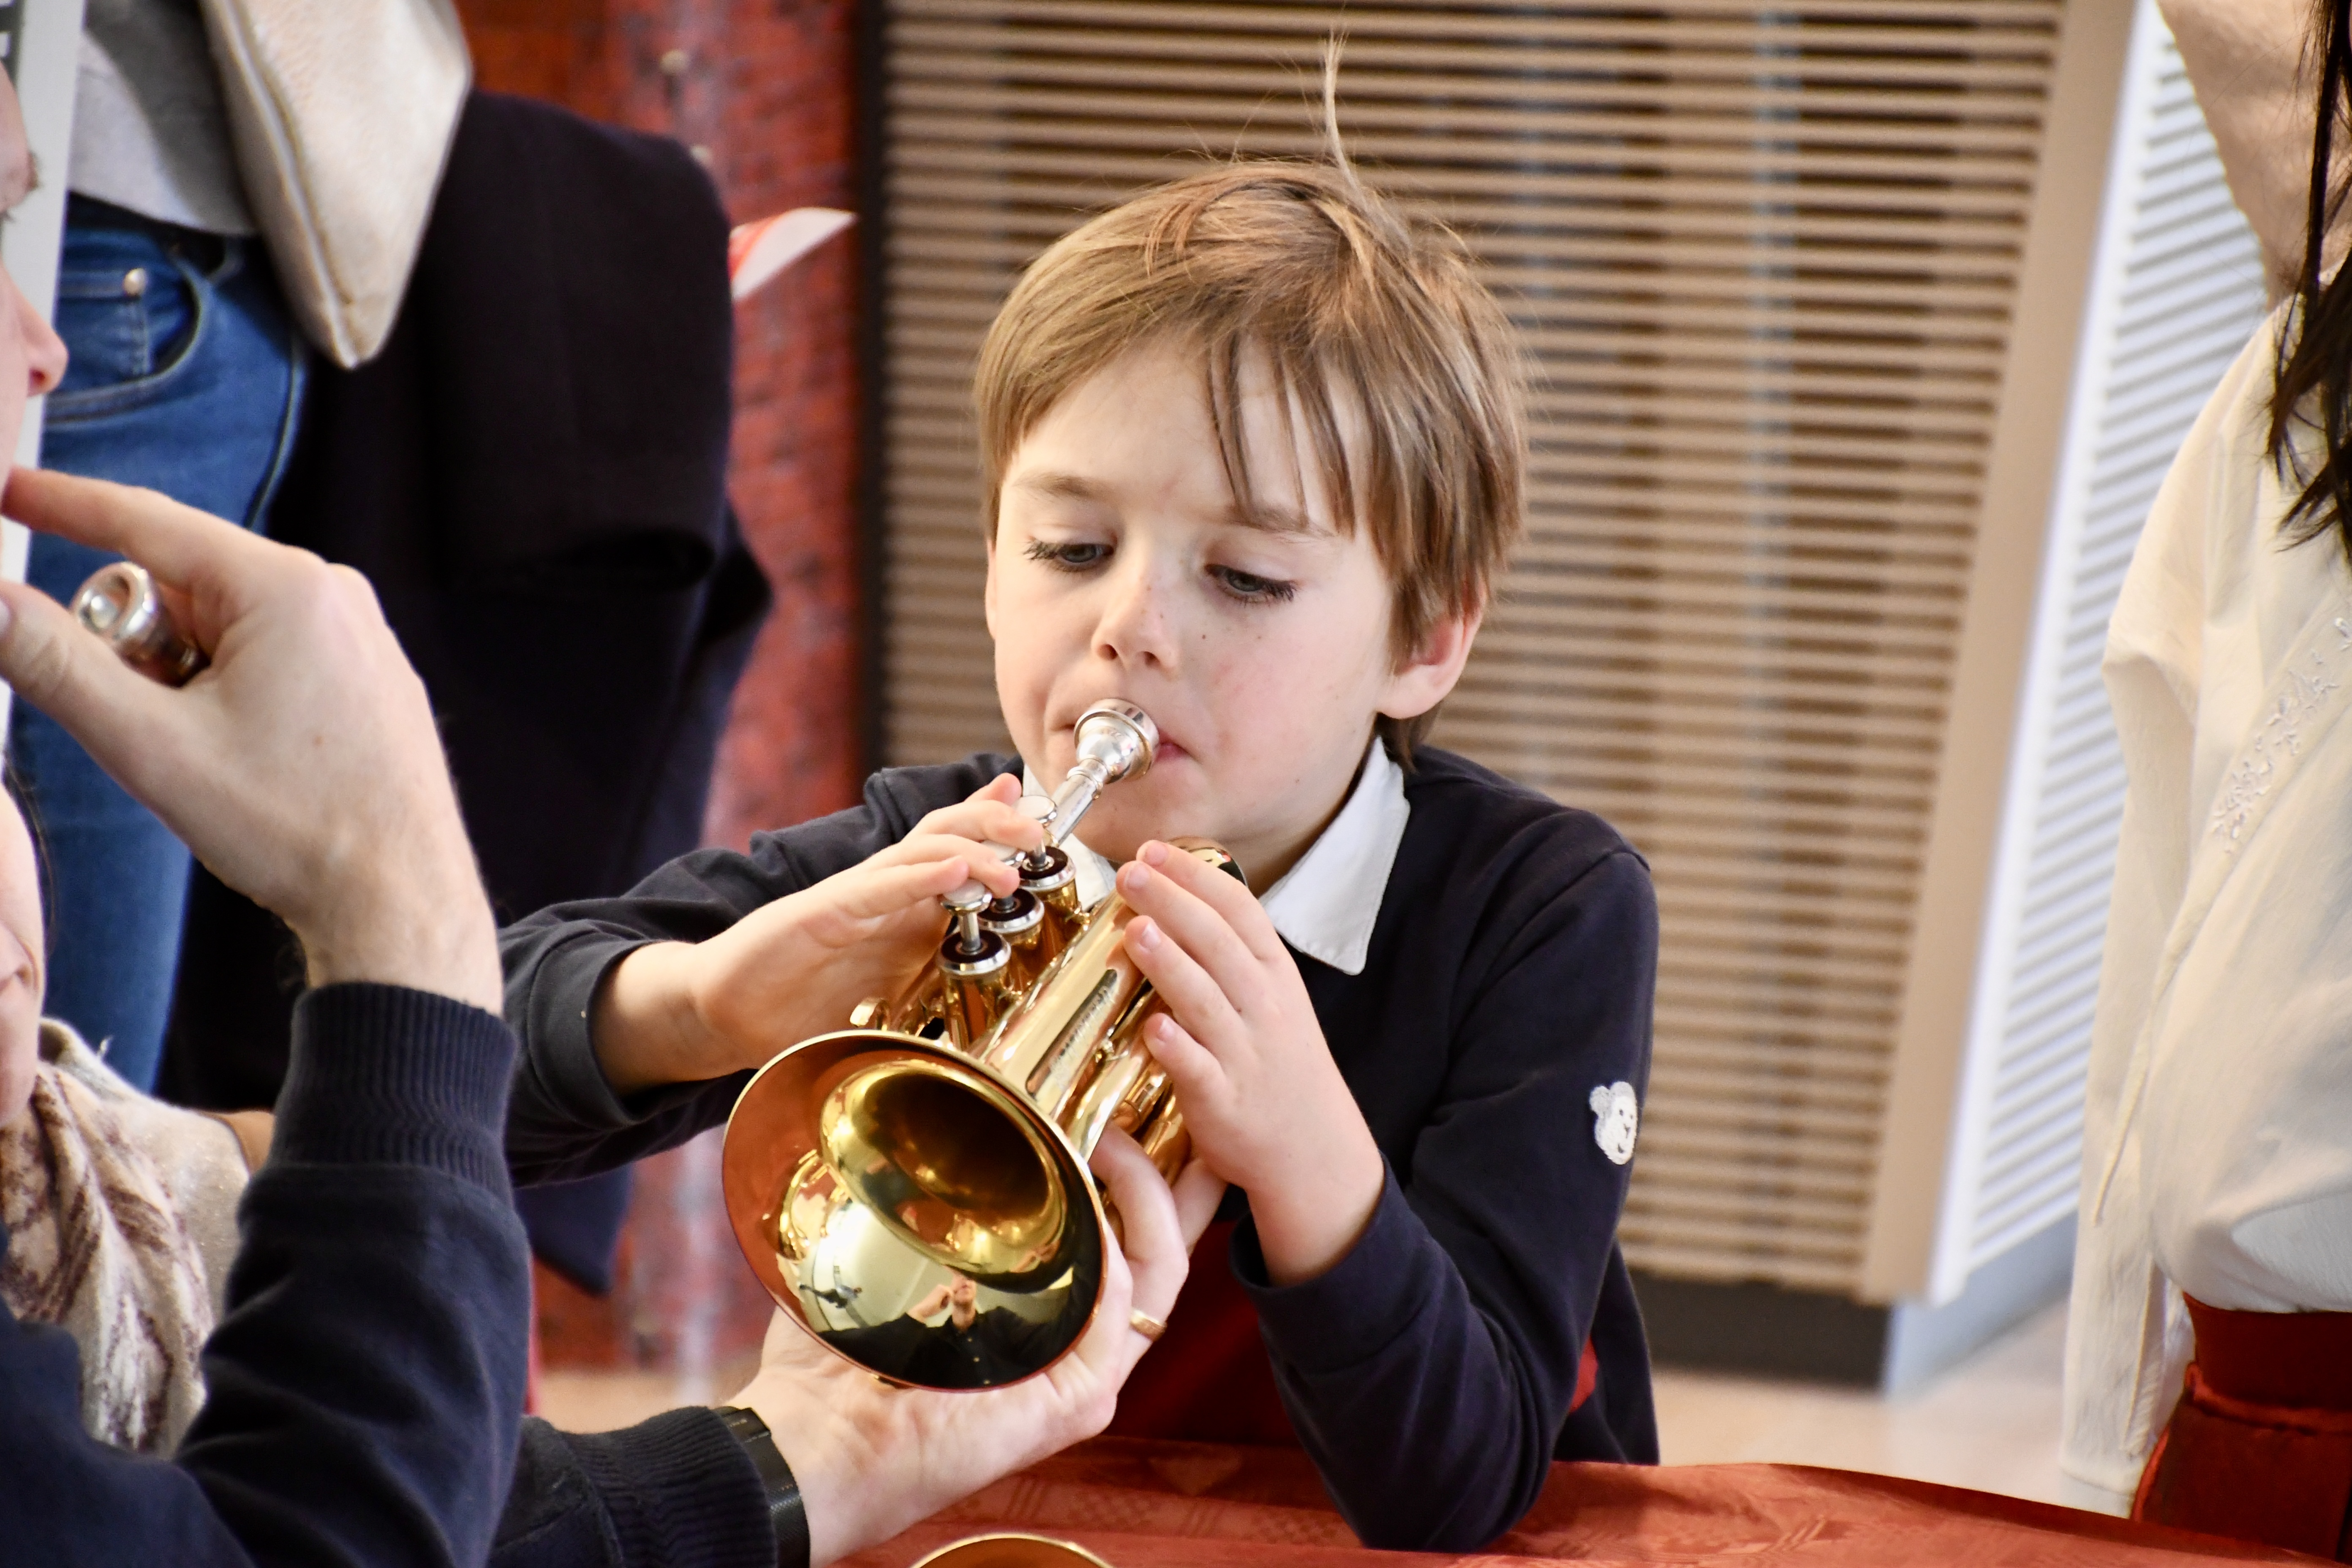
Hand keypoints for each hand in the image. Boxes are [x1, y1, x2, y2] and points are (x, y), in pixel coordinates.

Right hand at [0, 470, 498, 1010]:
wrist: (400, 898)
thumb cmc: (292, 827)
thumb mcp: (150, 745)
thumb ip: (56, 665)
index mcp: (288, 588)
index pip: (149, 522)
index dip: (65, 505)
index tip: (10, 489)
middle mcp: (335, 595)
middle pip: (183, 588)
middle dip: (140, 647)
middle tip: (158, 725)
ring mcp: (360, 635)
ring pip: (222, 630)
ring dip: (184, 680)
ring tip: (216, 755)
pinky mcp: (368, 677)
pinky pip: (270, 657)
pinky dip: (231, 694)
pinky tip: (251, 760)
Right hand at [592, 776, 1046, 1091]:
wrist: (726, 1014)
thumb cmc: (807, 1002)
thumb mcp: (887, 987)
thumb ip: (932, 968)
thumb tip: (987, 972)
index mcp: (899, 906)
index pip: (955, 846)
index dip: (999, 824)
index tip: (1048, 820)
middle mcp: (880, 891)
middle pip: (946, 832)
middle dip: (998, 824)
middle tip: (1042, 833)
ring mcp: (851, 899)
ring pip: (919, 850)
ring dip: (971, 850)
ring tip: (1011, 861)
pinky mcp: (820, 916)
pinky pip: (876, 889)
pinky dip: (918, 877)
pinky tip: (953, 872)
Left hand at [728, 1128, 1215, 1565]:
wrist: (820, 1444)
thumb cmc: (841, 1358)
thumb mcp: (898, 1260)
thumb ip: (934, 1208)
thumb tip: (931, 1120)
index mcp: (1047, 1318)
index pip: (1125, 1239)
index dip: (1143, 1176)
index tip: (1125, 1111)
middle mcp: (1077, 1346)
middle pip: (1161, 1249)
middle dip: (1177, 1176)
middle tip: (1159, 1113)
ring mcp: (1086, 1374)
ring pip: (1158, 1268)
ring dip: (1143, 1191)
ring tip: (1110, 1138)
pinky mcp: (1079, 1398)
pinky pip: (1123, 1304)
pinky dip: (1115, 1242)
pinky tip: (1090, 1192)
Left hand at [1117, 840, 1383, 1285]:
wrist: (1313, 1149)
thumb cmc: (1280, 1066)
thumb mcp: (1273, 1000)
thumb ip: (1231, 957)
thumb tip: (1177, 903)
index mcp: (1275, 977)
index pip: (1239, 911)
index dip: (1196, 876)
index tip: (1156, 850)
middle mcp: (1264, 1008)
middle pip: (1217, 943)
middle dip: (1172, 901)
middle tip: (1131, 872)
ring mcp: (1245, 1054)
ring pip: (1205, 998)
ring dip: (1169, 961)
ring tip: (1133, 927)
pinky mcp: (1224, 1102)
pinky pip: (1199, 1069)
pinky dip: (1177, 1046)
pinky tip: (1152, 1026)